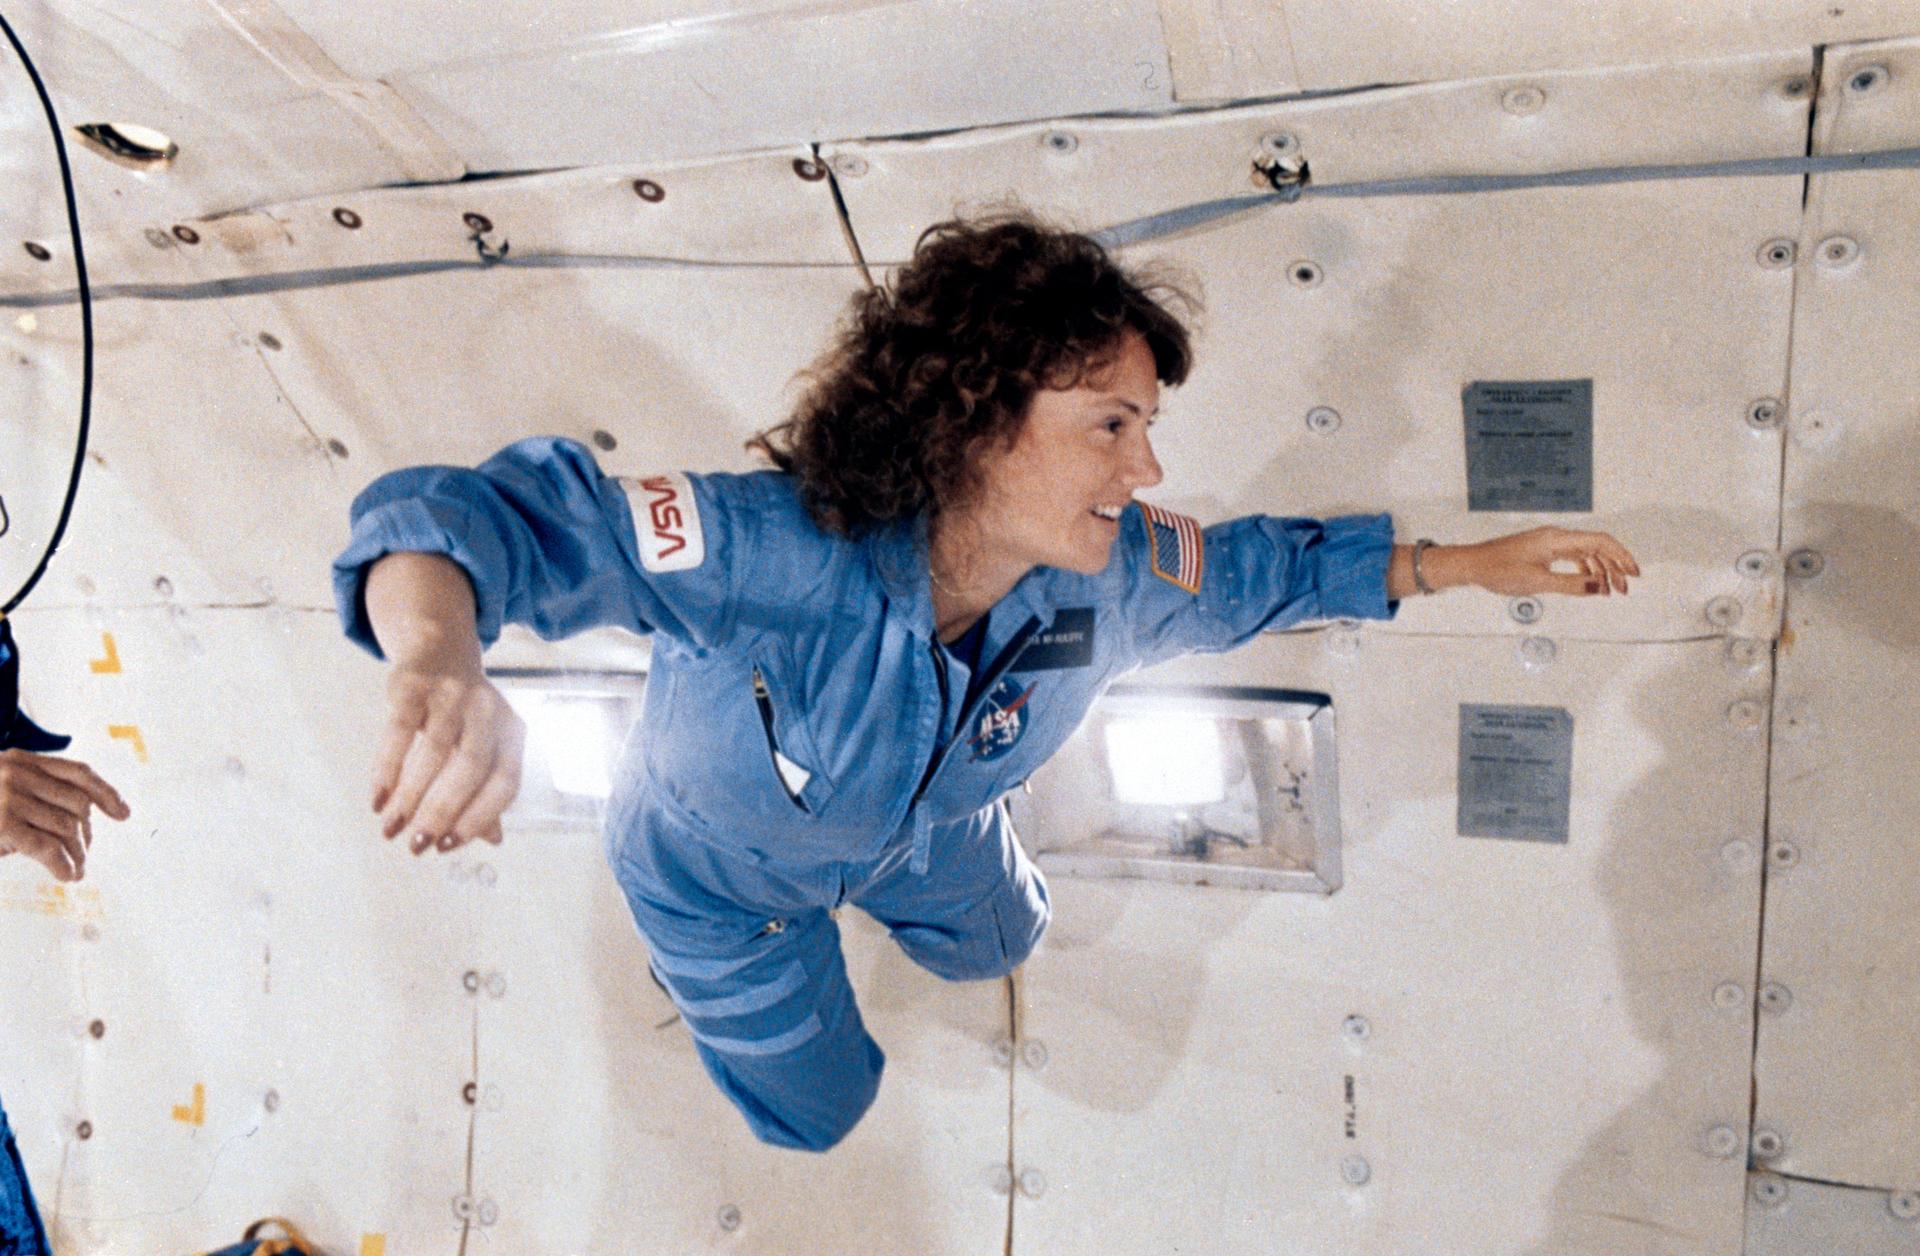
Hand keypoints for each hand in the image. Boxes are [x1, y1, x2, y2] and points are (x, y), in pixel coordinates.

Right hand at [0, 749, 129, 881]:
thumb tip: (79, 824)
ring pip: (68, 826)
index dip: (105, 792)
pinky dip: (63, 864)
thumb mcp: (0, 791)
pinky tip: (67, 875)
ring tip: (77, 870)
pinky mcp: (2, 824)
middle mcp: (17, 773)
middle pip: (77, 802)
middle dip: (87, 832)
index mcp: (21, 761)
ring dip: (79, 853)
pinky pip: (49, 847)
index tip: (123, 814)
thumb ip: (33, 796)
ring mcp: (9, 797)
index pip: (77, 772)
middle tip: (85, 854)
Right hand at [373, 647, 524, 855]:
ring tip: (390, 827)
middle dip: (441, 812)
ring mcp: (453, 695)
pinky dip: (387, 768)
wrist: (438, 646)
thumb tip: (494, 839)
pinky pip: (399, 732)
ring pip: (433, 753)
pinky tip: (377, 798)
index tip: (447, 845)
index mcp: (513, 731)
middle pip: (470, 769)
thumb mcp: (484, 744)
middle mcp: (489, 711)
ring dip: (409, 797)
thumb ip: (488, 790)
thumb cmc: (464, 711)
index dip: (478, 818)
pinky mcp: (416, 685)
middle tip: (415, 844)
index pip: (505, 783)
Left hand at [1464, 527, 1639, 597]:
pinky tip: (1590, 584)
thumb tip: (1598, 588)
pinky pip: (1572, 558)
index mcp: (1557, 539)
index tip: (1633, 572)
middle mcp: (1556, 537)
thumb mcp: (1537, 582)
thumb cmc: (1498, 569)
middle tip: (1624, 589)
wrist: (1472, 565)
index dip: (1621, 556)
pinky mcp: (1543, 552)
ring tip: (1610, 591)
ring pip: (1585, 553)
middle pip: (1596, 547)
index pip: (1600, 541)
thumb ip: (1570, 585)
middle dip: (1614, 567)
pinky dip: (1584, 570)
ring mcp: (1550, 544)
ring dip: (1600, 571)